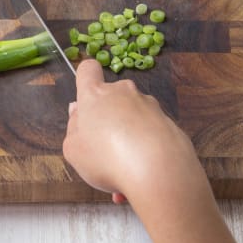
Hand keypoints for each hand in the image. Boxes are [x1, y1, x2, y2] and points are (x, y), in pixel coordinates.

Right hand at [62, 60, 210, 212]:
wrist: (157, 170)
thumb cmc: (106, 158)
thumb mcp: (73, 149)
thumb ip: (73, 128)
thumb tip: (78, 113)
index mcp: (95, 94)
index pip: (88, 70)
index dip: (85, 80)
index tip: (86, 101)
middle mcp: (124, 92)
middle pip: (112, 97)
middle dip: (108, 118)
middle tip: (104, 147)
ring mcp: (149, 105)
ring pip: (132, 116)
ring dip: (128, 136)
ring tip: (125, 169)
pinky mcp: (169, 122)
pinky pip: (150, 132)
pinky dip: (145, 147)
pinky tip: (143, 172)